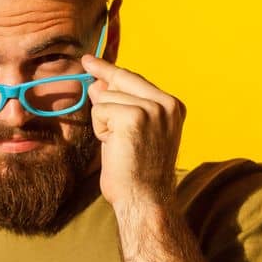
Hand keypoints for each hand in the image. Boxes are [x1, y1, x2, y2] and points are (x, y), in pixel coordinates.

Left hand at [82, 54, 185, 208]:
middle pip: (119, 82)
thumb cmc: (137, 174)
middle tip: (97, 100)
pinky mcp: (134, 116)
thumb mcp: (132, 133)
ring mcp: (152, 108)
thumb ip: (120, 106)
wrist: (145, 200)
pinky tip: (114, 146)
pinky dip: (100, 130)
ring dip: (104, 123)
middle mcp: (166, 103)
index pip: (134, 79)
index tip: (89, 60)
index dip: (109, 71)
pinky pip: (100, 110)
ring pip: (106, 98)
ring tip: (119, 146)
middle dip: (102, 96)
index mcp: (172, 106)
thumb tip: (98, 84)